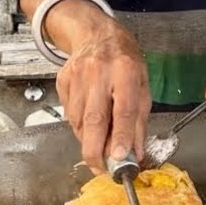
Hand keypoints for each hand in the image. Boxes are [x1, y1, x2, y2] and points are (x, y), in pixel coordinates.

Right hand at [56, 19, 150, 174]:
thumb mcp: (143, 85)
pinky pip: (69, 114)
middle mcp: (99, 73)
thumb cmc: (125, 62)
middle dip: (96, 150)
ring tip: (99, 148)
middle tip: (101, 169)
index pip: (124, 109)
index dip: (122, 136)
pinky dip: (80, 128)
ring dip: (89, 141)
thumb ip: (139, 120)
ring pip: (79, 121)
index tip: (121, 158)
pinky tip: (89, 126)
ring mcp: (77, 77)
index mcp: (125, 71)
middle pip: (94, 119)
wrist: (97, 35)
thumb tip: (136, 152)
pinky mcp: (62, 81)